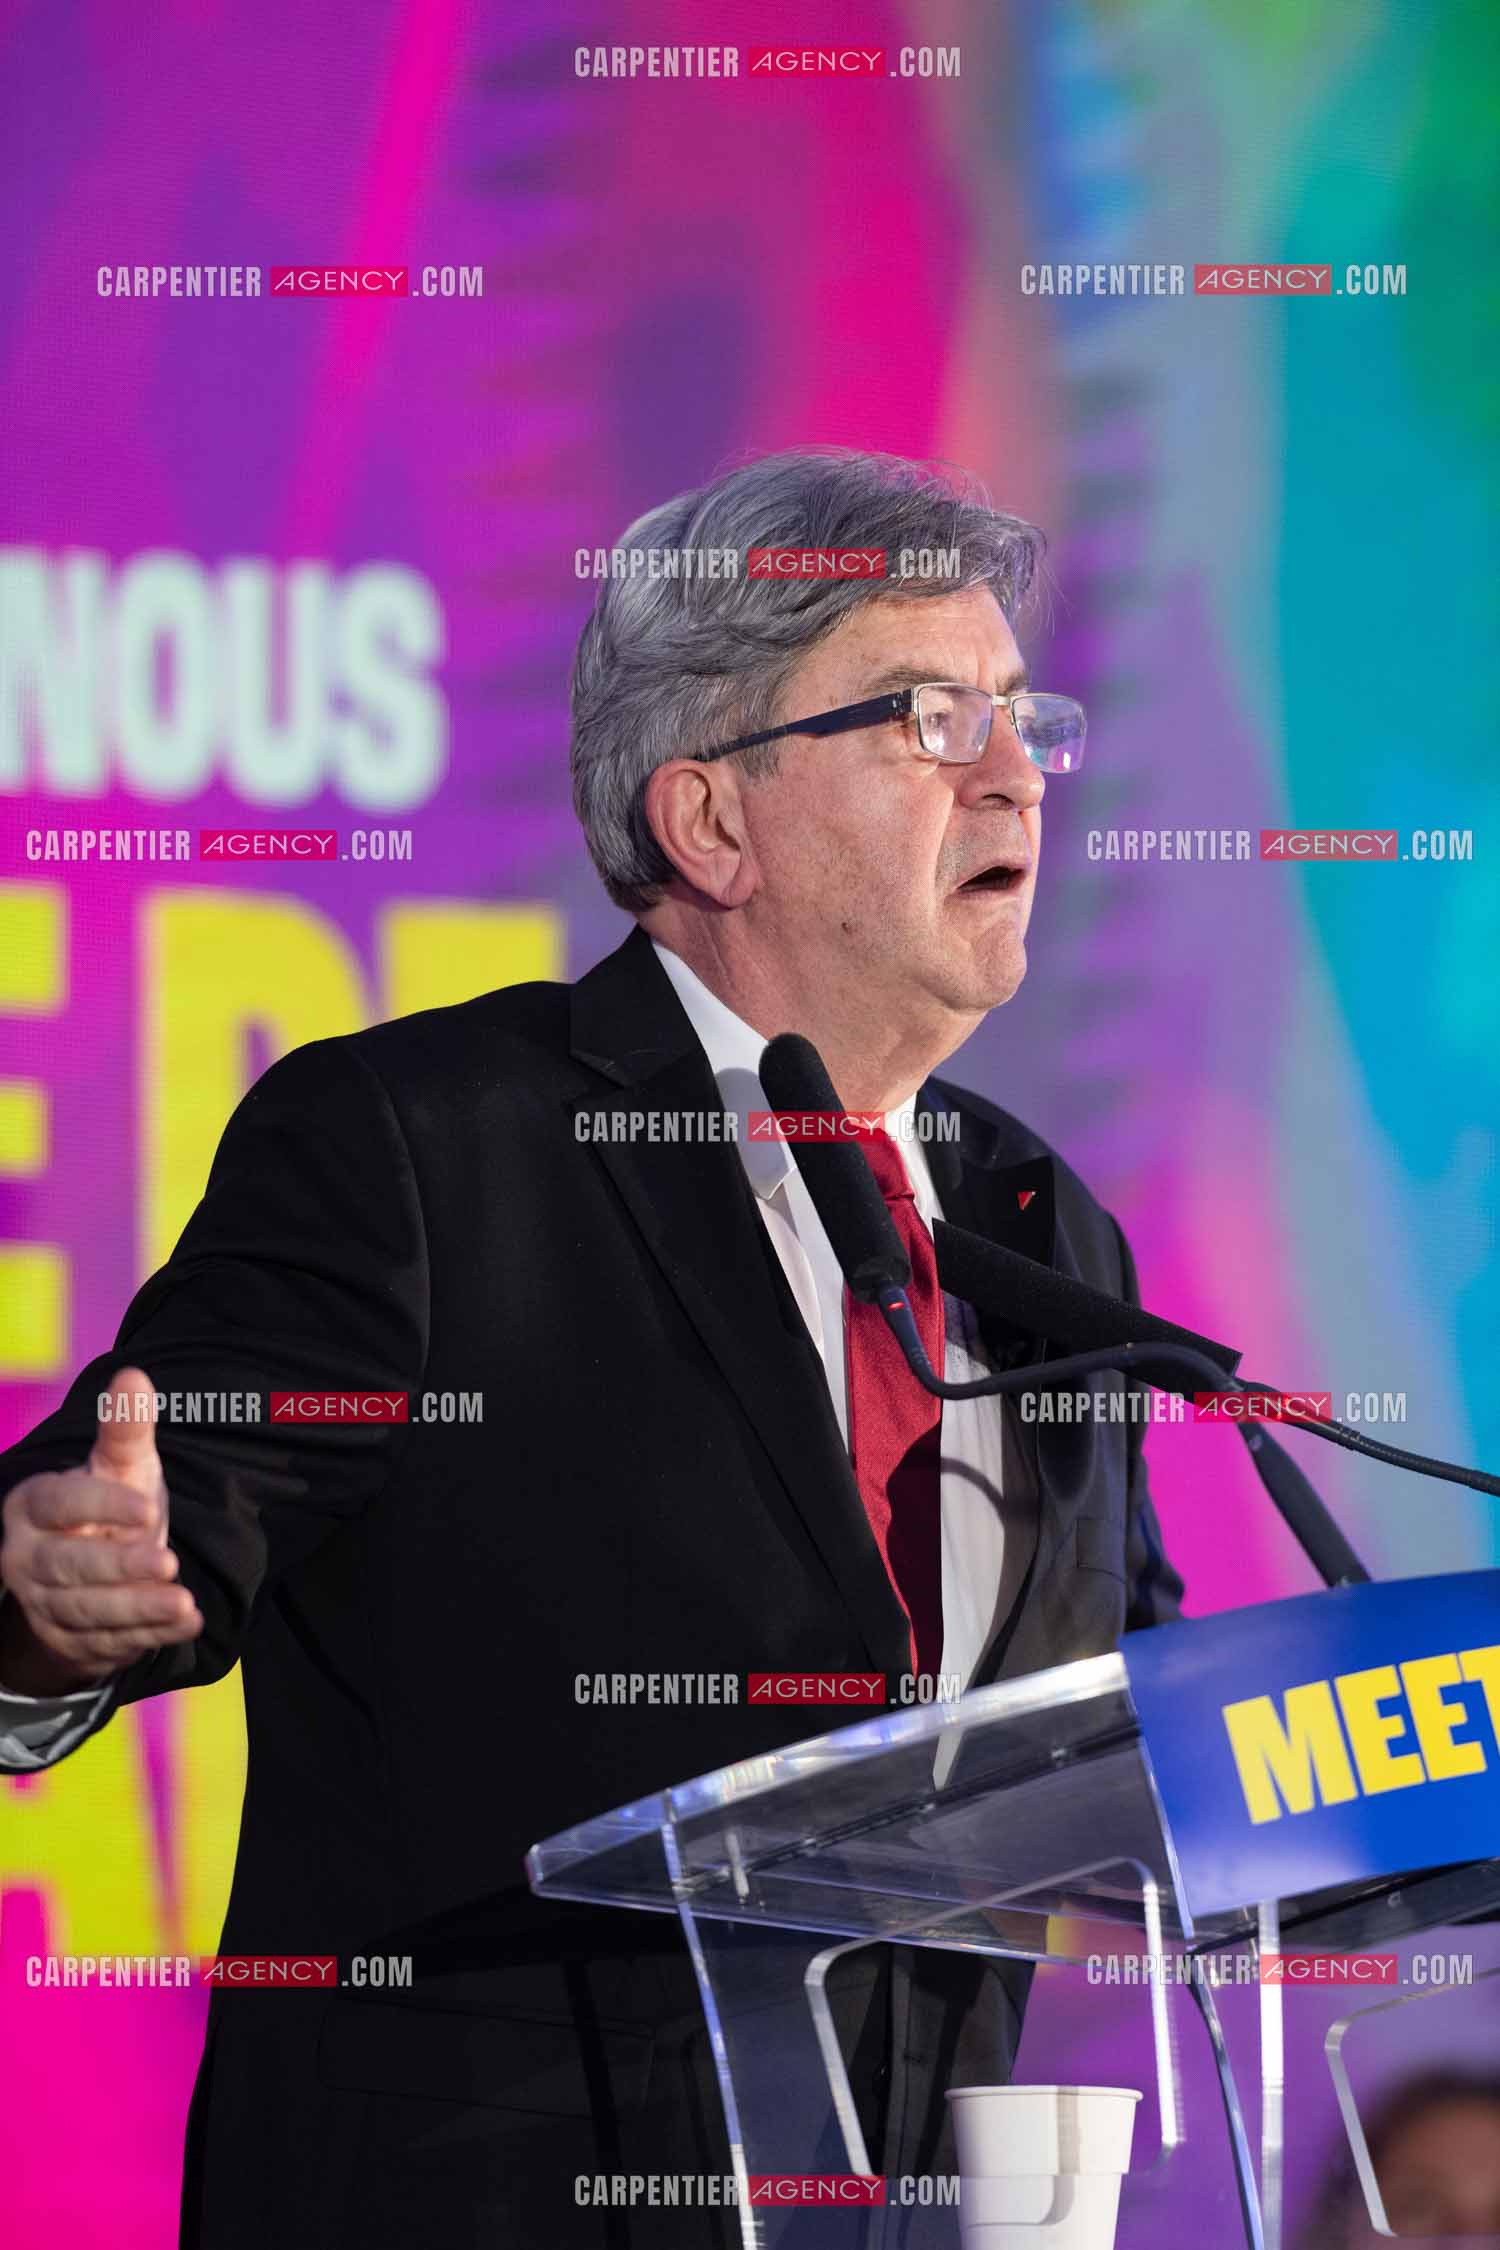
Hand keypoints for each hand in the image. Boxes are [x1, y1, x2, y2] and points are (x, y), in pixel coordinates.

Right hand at [0, 1368, 202, 1694]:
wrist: (92, 1569)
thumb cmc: (108, 1505)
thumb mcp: (120, 1466)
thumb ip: (125, 1428)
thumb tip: (133, 1375)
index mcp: (33, 1506)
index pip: (59, 1505)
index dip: (101, 1507)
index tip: (147, 1508)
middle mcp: (28, 1558)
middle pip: (68, 1566)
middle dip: (118, 1568)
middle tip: (167, 1562)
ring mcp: (46, 1605)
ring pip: (88, 1611)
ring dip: (137, 1610)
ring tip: (183, 1603)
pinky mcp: (70, 1642)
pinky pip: (108, 1643)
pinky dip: (149, 1636)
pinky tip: (187, 1623)